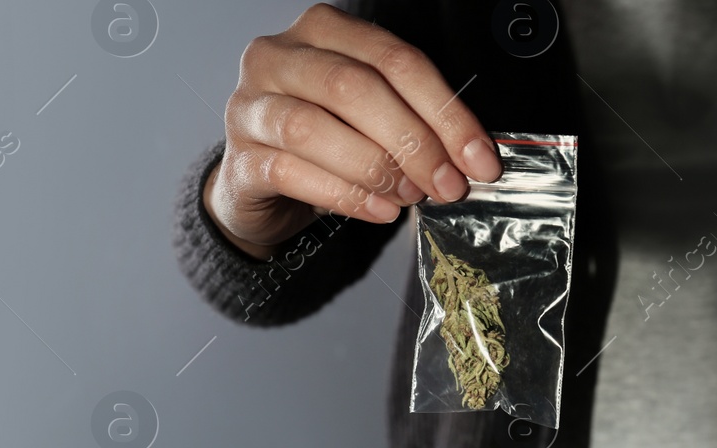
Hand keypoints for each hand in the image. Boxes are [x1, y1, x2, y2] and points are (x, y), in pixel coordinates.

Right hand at [205, 3, 499, 258]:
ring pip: (314, 128)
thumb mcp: (370, 116)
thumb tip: (469, 158)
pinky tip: (379, 210)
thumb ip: (413, 121)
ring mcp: (250, 106)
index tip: (478, 157)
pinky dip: (345, 195)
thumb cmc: (324, 142)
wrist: (260, 187)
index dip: (445, 110)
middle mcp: (278, 57)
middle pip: (353, 87)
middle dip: (412, 140)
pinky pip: (291, 172)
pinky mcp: (238, 159)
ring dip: (375, 167)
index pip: (394, 59)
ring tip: (410, 196)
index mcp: (321, 30)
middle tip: (447, 183)